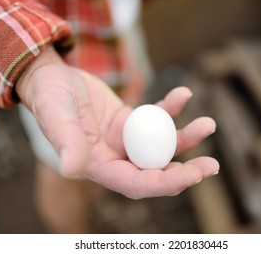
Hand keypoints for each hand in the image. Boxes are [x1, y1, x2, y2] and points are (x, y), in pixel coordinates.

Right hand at [16, 46, 218, 198]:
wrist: (51, 77)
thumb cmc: (48, 96)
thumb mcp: (55, 114)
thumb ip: (64, 140)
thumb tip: (71, 169)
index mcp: (98, 166)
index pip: (136, 183)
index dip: (165, 183)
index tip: (194, 175)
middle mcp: (113, 158)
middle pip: (154, 170)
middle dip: (185, 170)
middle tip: (212, 165)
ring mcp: (123, 140)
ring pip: (159, 145)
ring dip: (185, 137)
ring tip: (208, 124)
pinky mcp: (129, 122)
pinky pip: (154, 119)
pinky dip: (170, 109)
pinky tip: (184, 94)